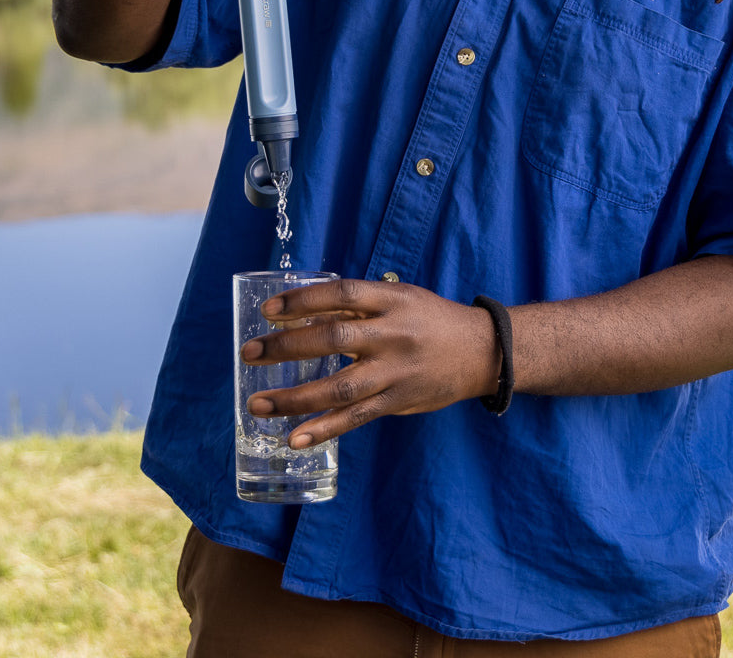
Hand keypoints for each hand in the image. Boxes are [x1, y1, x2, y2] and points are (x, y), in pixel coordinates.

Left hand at [240, 279, 499, 448]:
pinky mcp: (398, 402)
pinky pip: (356, 419)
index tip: (269, 310)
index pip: (342, 295)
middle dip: (286, 347)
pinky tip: (295, 438)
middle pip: (333, 339)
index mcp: (392, 300)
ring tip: (257, 403)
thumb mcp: (400, 298)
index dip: (304, 300)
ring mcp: (396, 372)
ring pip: (339, 388)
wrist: (482, 352)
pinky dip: (323, 430)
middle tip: (249, 353)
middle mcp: (393, 334)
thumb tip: (304, 310)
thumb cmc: (431, 320)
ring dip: (293, 398)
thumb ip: (358, 305)